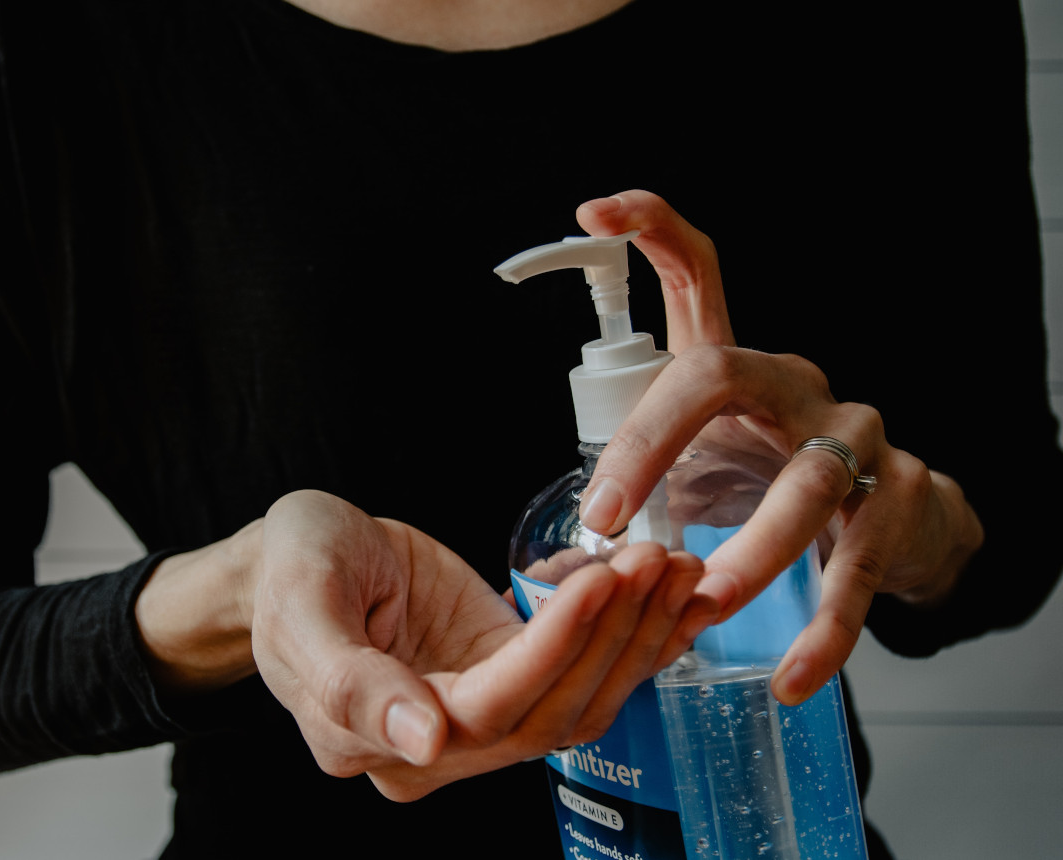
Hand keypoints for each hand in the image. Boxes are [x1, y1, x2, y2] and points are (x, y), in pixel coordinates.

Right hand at [137, 489, 715, 801]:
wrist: (296, 560)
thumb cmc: (288, 574)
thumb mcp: (302, 606)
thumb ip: (348, 681)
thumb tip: (422, 742)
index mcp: (378, 738)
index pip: (488, 709)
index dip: (552, 649)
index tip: (601, 579)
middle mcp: (439, 746)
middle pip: (550, 710)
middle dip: (613, 634)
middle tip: (655, 559)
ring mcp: (478, 714)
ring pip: (579, 698)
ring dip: (636, 636)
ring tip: (677, 567)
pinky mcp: (505, 675)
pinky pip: (581, 671)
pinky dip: (632, 637)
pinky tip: (676, 597)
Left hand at [572, 190, 983, 704]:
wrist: (894, 518)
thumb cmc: (771, 479)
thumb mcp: (703, 463)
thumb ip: (635, 494)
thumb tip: (554, 558)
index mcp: (737, 368)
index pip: (699, 275)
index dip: (651, 230)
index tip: (593, 208)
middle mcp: (795, 385)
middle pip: (720, 374)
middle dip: (653, 444)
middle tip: (609, 522)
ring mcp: (855, 439)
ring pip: (803, 487)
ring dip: (748, 551)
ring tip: (705, 603)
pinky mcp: (897, 506)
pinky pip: (855, 573)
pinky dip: (823, 632)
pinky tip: (789, 674)